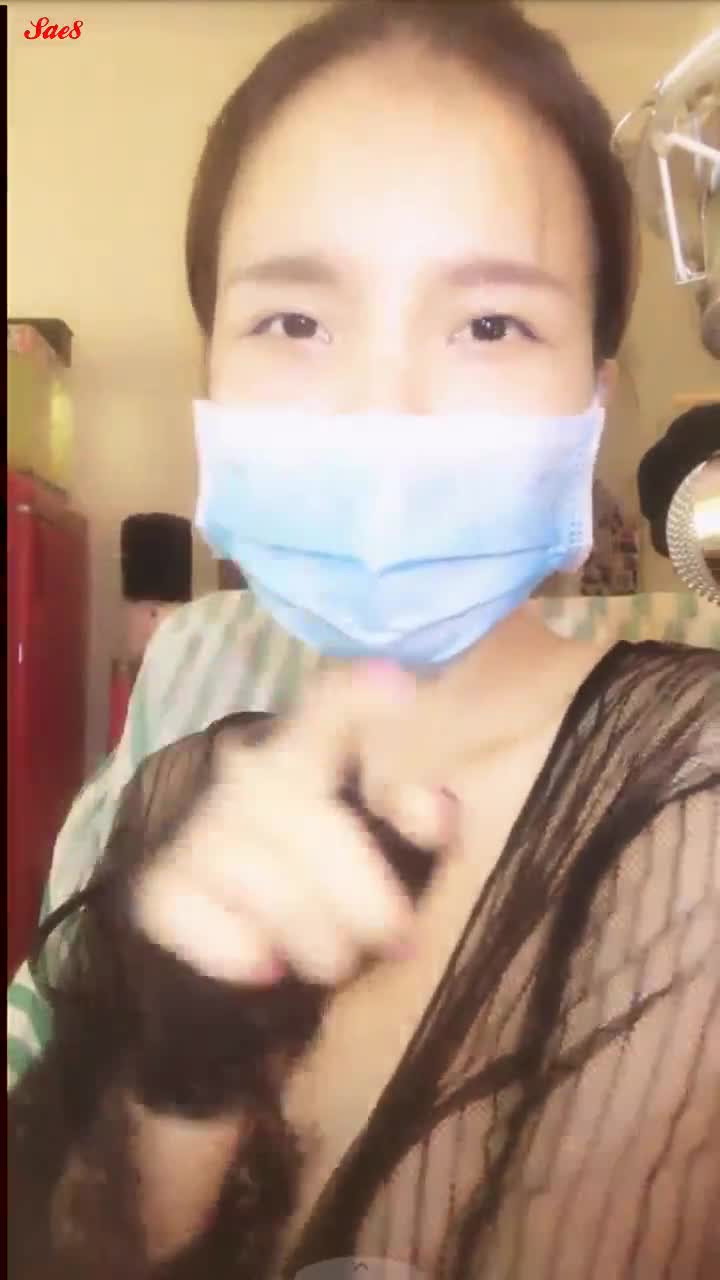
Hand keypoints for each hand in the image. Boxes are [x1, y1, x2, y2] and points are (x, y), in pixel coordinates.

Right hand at [132, 662, 458, 989]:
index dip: (356, 698)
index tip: (398, 691)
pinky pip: (182, 908)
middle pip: (289, 802)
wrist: (250, 928)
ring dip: (306, 925)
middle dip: (355, 883)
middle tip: (396, 937)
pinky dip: (230, 945)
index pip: (326, 707)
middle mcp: (247, 776)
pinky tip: (267, 966)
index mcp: (311, 750)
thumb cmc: (334, 875)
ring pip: (244, 862)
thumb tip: (438, 817)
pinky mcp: (162, 886)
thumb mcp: (383, 841)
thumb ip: (410, 816)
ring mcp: (199, 829)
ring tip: (338, 963)